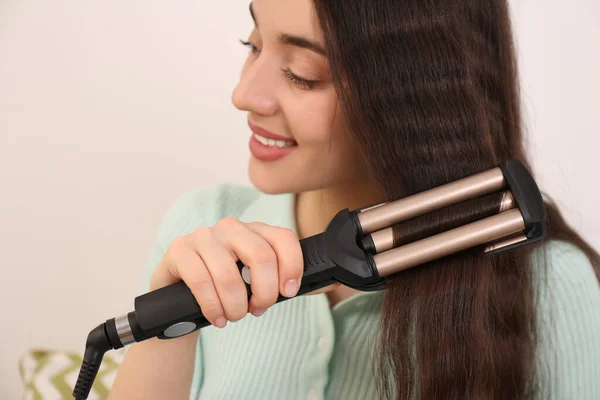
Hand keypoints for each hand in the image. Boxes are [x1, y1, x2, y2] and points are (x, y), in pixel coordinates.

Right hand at [149, 217, 305, 327]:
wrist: (178, 295)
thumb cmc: (223, 288)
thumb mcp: (254, 281)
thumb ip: (282, 280)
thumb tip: (325, 285)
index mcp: (254, 231)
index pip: (283, 238)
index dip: (292, 267)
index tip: (288, 292)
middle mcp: (230, 227)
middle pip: (261, 256)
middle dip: (264, 292)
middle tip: (258, 309)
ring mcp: (203, 235)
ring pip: (229, 274)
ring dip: (236, 305)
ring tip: (234, 316)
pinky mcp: (180, 249)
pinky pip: (202, 281)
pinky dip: (213, 307)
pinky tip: (217, 317)